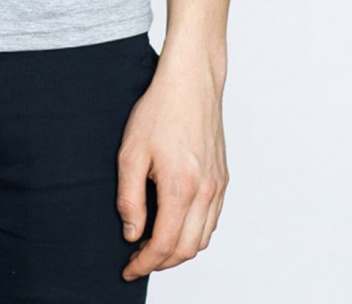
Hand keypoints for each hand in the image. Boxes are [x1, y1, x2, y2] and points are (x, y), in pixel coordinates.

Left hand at [117, 44, 228, 281]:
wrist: (191, 82)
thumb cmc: (159, 111)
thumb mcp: (130, 152)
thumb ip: (129, 198)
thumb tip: (132, 233)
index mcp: (181, 188)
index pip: (164, 244)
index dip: (144, 263)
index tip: (128, 269)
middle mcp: (206, 192)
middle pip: (187, 249)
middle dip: (161, 263)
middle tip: (137, 260)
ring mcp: (218, 186)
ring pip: (202, 238)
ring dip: (179, 250)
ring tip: (153, 245)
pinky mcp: (223, 178)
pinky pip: (212, 219)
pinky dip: (194, 233)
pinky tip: (175, 224)